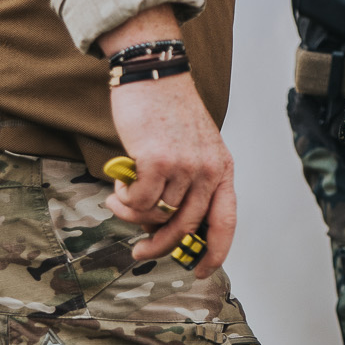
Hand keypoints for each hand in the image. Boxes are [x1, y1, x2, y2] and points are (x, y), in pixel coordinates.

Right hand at [104, 14, 237, 275]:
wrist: (154, 73)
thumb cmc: (168, 111)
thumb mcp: (194, 146)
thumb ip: (188, 182)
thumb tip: (163, 226)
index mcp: (222, 167)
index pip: (225, 221)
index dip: (215, 252)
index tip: (199, 271)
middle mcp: (208, 169)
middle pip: (185, 227)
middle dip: (159, 247)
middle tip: (138, 253)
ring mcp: (184, 166)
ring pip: (155, 215)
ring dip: (132, 214)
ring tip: (120, 197)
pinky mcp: (157, 161)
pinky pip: (137, 201)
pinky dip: (123, 200)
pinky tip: (118, 184)